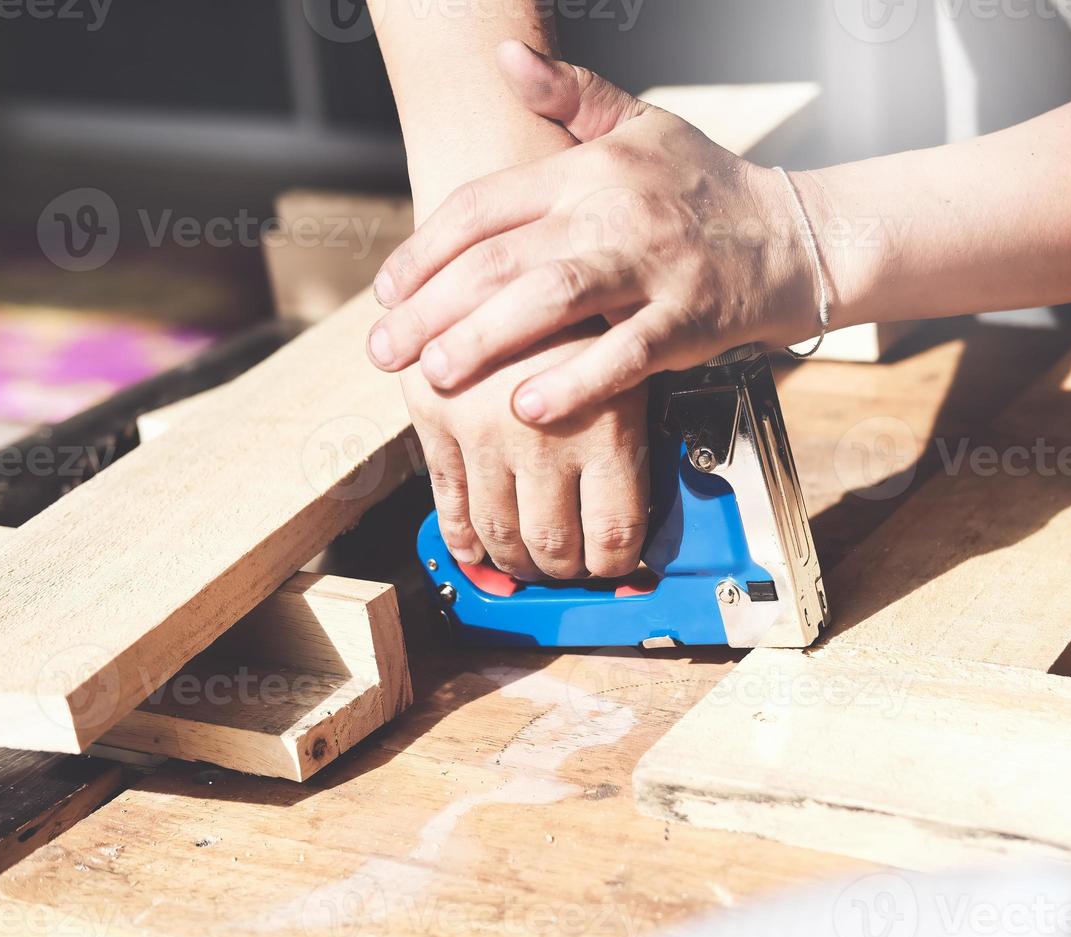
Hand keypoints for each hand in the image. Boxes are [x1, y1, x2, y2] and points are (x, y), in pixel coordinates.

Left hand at [367, 41, 821, 424]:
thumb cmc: (707, 185)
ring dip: (485, 340)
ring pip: (552, 300)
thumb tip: (502, 56)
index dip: (426, 249)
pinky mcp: (687, 321)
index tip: (387, 291)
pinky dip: (574, 382)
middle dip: (432, 307)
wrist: (794, 236)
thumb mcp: (641, 124)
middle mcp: (612, 213)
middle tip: (384, 351)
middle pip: (501, 257)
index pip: (484, 204)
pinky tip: (527, 409)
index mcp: (589, 169)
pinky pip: (622, 355)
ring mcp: (651, 267)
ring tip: (435, 377)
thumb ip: (569, 94)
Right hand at [399, 322, 649, 580]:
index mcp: (606, 427)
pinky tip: (476, 549)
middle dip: (566, 568)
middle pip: (556, 544)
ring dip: (516, 560)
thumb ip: (631, 434)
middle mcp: (543, 437)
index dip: (616, 564)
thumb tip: (634, 525)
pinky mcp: (436, 420)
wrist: (520, 234)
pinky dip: (463, 538)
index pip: (615, 534)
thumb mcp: (633, 364)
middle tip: (572, 567)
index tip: (614, 564)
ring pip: (500, 533)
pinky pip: (448, 501)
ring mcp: (484, 432)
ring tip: (529, 559)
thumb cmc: (590, 301)